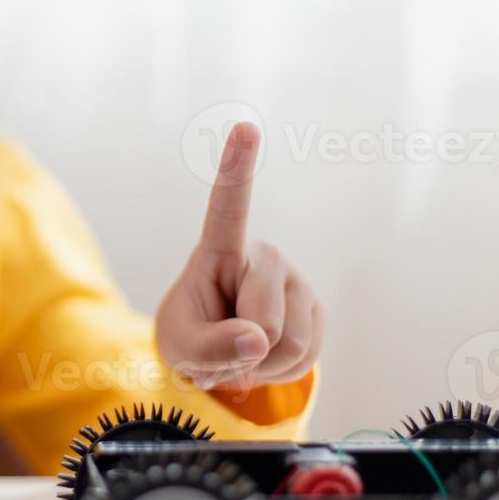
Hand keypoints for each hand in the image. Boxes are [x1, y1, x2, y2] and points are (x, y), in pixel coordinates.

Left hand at [155, 122, 323, 389]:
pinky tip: (266, 358)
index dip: (238, 168)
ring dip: (261, 368)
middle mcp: (265, 257)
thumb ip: (208, 348)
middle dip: (241, 354)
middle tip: (223, 349)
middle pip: (263, 326)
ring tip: (243, 352)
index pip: (229, 207)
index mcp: (221, 250)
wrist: (218, 353)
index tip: (245, 126)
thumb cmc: (190, 333)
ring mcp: (297, 282)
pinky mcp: (317, 309)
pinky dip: (280, 372)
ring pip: (287, 347)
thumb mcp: (181, 347)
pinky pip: (305, 359)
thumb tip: (257, 343)